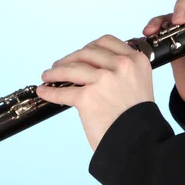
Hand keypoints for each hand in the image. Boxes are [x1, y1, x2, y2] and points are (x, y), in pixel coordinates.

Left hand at [36, 35, 153, 150]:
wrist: (140, 143)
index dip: (89, 47)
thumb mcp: (139, 85)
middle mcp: (121, 66)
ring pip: (71, 68)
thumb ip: (122, 73)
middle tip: (60, 66)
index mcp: (136, 61)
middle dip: (70, 59)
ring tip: (48, 76)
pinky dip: (50, 92)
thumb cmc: (138, 120)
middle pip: (86, 52)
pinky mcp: (88, 97)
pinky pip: (63, 92)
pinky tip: (44, 92)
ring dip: (55, 72)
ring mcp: (103, 80)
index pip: (106, 42)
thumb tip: (92, 68)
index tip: (80, 54)